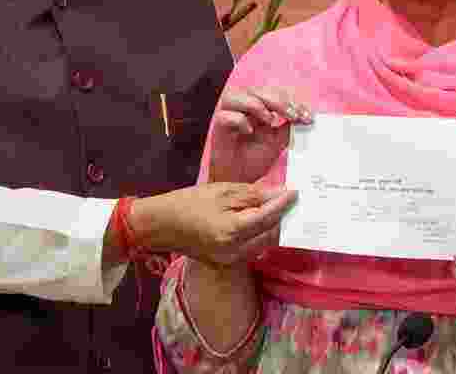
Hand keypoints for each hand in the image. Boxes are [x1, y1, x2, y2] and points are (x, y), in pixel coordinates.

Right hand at [137, 182, 296, 266]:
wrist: (161, 226)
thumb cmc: (188, 203)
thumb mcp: (221, 191)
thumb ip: (251, 194)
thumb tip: (277, 193)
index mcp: (232, 231)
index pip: (268, 217)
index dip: (284, 204)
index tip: (295, 192)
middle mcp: (235, 251)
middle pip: (270, 234)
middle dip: (280, 216)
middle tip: (285, 198)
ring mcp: (231, 260)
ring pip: (263, 244)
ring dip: (271, 227)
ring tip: (273, 208)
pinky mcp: (227, 263)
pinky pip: (252, 249)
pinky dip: (258, 235)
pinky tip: (256, 221)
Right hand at [206, 86, 311, 184]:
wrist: (237, 182)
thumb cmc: (253, 161)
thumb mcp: (277, 143)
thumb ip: (286, 127)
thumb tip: (301, 116)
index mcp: (257, 109)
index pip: (273, 95)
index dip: (291, 102)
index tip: (307, 116)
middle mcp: (241, 108)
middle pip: (257, 91)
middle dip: (279, 101)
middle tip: (294, 115)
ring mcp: (228, 115)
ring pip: (237, 95)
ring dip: (258, 105)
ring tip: (270, 120)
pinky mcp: (217, 127)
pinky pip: (225, 115)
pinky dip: (239, 120)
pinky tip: (249, 131)